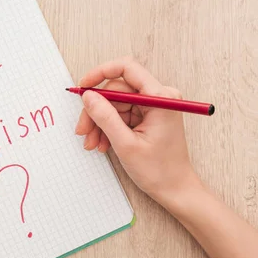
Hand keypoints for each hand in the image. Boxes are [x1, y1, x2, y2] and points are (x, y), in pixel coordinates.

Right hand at [75, 57, 202, 207]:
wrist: (175, 189)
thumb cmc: (159, 170)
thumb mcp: (126, 144)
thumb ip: (105, 117)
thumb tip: (88, 96)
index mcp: (160, 98)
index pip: (127, 68)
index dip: (101, 73)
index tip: (83, 87)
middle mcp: (159, 97)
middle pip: (116, 90)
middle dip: (96, 110)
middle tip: (83, 130)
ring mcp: (153, 106)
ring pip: (115, 104)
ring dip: (100, 123)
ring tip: (93, 143)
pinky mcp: (148, 116)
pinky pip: (121, 114)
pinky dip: (108, 128)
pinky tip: (103, 144)